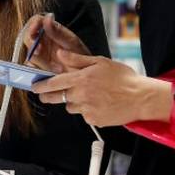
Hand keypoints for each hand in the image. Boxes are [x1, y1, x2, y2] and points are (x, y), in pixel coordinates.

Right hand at [22, 13, 91, 73]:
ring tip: (56, 68)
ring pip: (28, 54)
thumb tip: (48, 17)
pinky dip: (37, 71)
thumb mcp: (72, 43)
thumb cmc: (80, 56)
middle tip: (39, 51)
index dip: (33, 25)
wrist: (84, 76)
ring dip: (39, 61)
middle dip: (32, 44)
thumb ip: (58, 32)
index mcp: (50, 30)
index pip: (36, 21)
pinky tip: (49, 73)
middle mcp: (42, 40)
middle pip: (28, 37)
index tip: (34, 32)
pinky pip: (30, 68)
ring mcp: (38, 54)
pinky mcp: (37, 67)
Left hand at [31, 49, 172, 126]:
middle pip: (56, 98)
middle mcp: (81, 95)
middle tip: (44, 95)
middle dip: (47, 96)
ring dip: (73, 102)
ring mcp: (87, 109)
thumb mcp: (100, 62)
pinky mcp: (94, 120)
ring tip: (87, 95)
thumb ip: (77, 59)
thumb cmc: (123, 78)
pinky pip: (84, 115)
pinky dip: (87, 110)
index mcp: (81, 79)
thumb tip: (60, 54)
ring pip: (71, 107)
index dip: (41, 85)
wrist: (141, 97)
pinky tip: (99, 103)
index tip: (34, 86)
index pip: (53, 83)